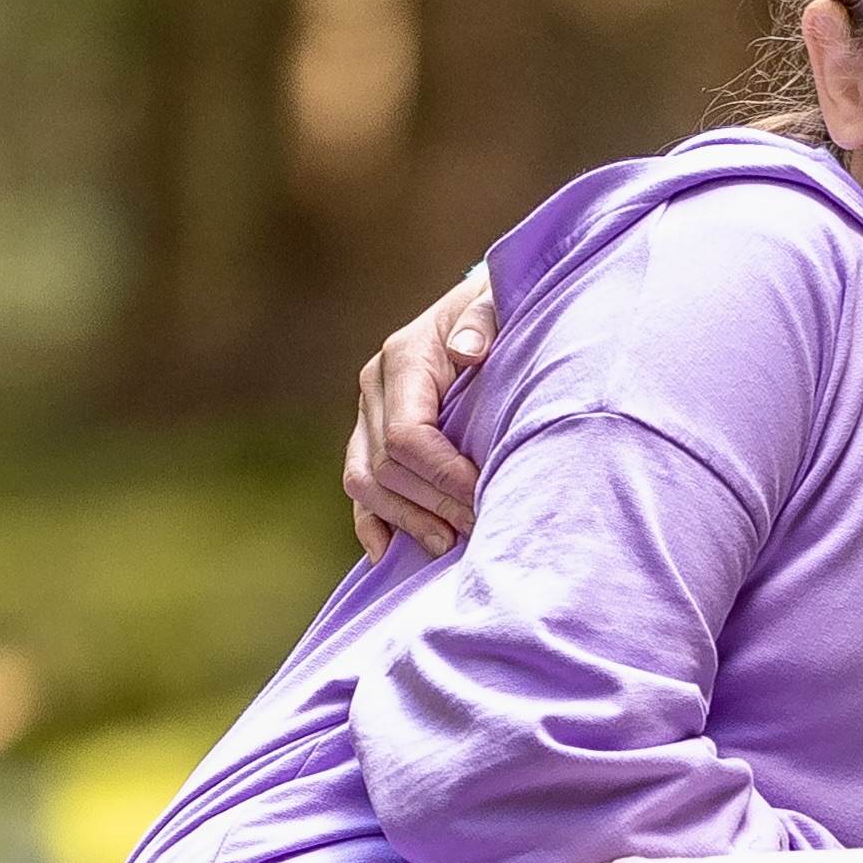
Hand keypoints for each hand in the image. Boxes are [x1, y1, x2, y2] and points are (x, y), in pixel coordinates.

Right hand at [346, 268, 503, 557]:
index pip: (408, 437)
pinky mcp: (368, 439)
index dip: (444, 477)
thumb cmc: (503, 315)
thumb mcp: (502, 306)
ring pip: (366, 485)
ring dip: (407, 522)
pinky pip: (359, 491)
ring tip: (452, 547)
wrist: (485, 314)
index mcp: (404, 359)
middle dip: (434, 506)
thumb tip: (466, 351)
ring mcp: (367, 416)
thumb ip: (486, 322)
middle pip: (387, 469)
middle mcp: (375, 389)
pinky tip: (390, 556)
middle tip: (481, 531)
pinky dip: (373, 526)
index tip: (486, 496)